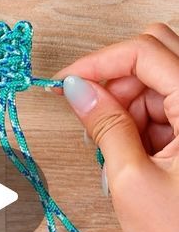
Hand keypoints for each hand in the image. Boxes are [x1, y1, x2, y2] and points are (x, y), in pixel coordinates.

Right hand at [54, 22, 178, 231]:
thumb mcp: (131, 180)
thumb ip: (104, 125)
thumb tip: (76, 89)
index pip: (145, 51)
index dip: (98, 61)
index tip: (64, 83)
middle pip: (156, 55)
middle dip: (115, 81)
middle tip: (88, 116)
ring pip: (160, 81)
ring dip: (128, 107)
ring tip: (114, 152)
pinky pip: (168, 107)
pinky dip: (142, 124)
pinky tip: (133, 157)